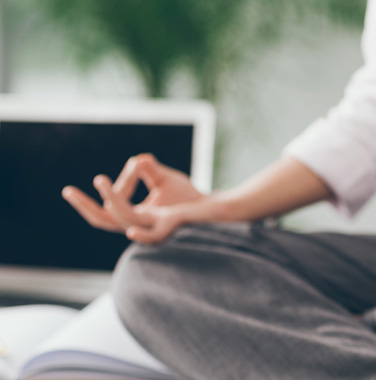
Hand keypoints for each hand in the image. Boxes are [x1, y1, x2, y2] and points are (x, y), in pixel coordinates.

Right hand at [62, 153, 205, 243]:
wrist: (216, 209)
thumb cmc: (191, 198)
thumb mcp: (167, 180)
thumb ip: (150, 171)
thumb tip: (139, 158)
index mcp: (137, 217)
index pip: (111, 209)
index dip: (108, 192)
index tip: (113, 172)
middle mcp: (141, 225)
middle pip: (105, 221)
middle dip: (85, 206)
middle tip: (67, 191)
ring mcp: (154, 227)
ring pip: (124, 220)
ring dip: (111, 199)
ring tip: (100, 180)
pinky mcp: (170, 227)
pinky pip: (151, 234)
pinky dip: (140, 231)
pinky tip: (131, 229)